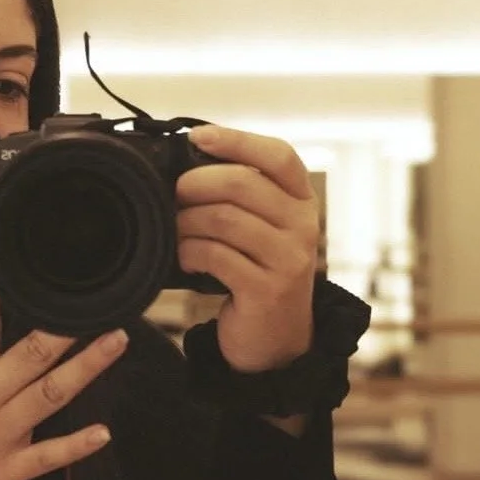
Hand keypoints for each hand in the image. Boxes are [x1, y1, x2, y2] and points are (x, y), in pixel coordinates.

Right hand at [0, 258, 128, 479]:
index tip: (6, 256)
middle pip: (31, 352)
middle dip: (67, 326)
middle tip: (99, 303)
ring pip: (51, 394)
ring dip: (87, 367)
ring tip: (116, 341)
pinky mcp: (7, 471)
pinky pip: (49, 455)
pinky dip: (78, 445)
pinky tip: (104, 433)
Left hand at [180, 124, 318, 372]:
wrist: (277, 342)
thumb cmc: (259, 275)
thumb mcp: (263, 230)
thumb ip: (241, 198)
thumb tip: (188, 164)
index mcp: (303, 202)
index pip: (279, 156)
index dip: (237, 140)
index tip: (198, 137)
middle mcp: (304, 227)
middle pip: (241, 183)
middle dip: (195, 184)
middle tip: (174, 195)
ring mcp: (289, 259)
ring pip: (223, 219)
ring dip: (187, 222)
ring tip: (177, 231)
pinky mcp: (267, 289)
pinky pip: (216, 255)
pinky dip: (190, 253)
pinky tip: (186, 259)